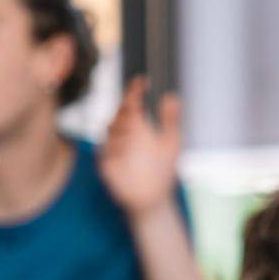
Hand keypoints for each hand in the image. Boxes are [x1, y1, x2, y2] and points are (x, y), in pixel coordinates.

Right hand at [98, 76, 182, 216]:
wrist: (153, 197)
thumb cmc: (163, 169)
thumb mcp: (172, 143)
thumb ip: (171, 119)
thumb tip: (173, 97)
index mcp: (138, 124)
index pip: (133, 101)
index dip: (135, 89)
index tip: (142, 81)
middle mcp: (122, 132)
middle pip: (120, 111)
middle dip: (128, 110)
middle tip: (140, 116)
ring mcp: (112, 147)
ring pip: (112, 129)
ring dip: (124, 131)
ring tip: (136, 141)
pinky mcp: (105, 163)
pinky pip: (106, 151)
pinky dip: (116, 151)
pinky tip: (126, 155)